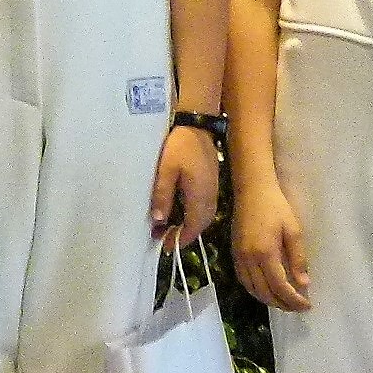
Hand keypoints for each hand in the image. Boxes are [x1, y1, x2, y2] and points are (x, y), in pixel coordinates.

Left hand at [150, 125, 219, 244]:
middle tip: (161, 239)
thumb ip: (162, 196)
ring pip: (202, 218)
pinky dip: (192, 216)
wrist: (198, 126)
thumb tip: (158, 221)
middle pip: (199, 226)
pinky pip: (204, 209)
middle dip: (181, 235)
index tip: (164, 247)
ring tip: (166, 229)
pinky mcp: (211, 185)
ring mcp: (213, 191)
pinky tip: (178, 213)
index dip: (179, 239)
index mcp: (200, 197)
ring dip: (187, 226)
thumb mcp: (165, 171)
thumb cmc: (180, 146)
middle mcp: (210, 198)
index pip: (192, 227)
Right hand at [230, 176, 309, 311]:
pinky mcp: (234, 253)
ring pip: (252, 289)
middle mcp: (249, 259)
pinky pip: (243, 280)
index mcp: (265, 254)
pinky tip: (266, 290)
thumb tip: (303, 284)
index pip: (280, 287)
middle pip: (265, 292)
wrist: (252, 190)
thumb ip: (298, 259)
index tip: (307, 306)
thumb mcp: (294, 231)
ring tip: (284, 302)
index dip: (294, 300)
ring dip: (268, 300)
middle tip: (297, 307)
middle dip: (282, 304)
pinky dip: (255, 290)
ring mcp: (239, 257)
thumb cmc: (276, 207)